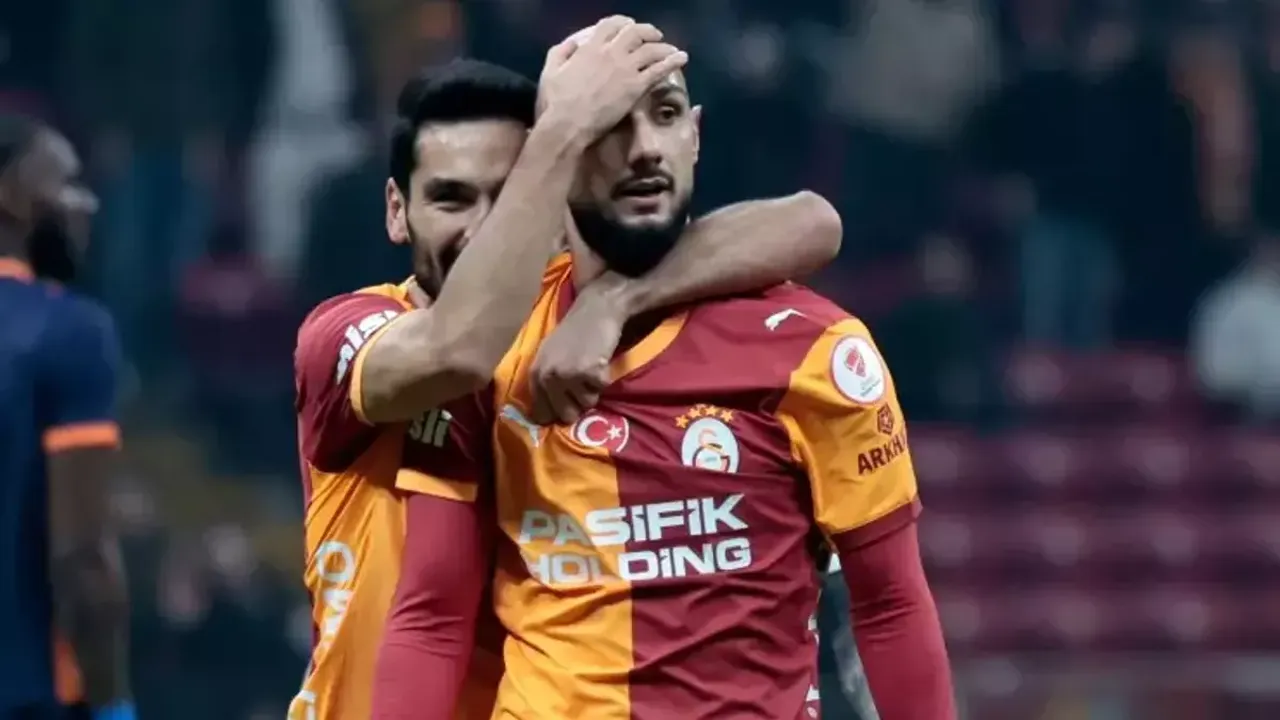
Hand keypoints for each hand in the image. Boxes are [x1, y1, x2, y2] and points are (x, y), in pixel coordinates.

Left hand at [528, 279, 628, 424]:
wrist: (595, 309)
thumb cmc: (573, 332)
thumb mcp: (548, 355)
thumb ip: (545, 381)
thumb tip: (546, 416)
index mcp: (535, 374)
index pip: (541, 414)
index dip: (556, 412)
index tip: (567, 406)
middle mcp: (548, 377)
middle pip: (566, 415)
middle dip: (577, 404)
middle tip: (582, 384)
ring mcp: (569, 375)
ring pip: (587, 404)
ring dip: (592, 389)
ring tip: (590, 367)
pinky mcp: (590, 372)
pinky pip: (601, 389)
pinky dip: (604, 378)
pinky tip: (600, 361)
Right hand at [537, 16, 687, 139]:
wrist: (569, 124)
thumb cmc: (556, 102)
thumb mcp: (550, 71)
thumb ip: (560, 52)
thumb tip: (572, 43)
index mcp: (590, 48)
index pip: (610, 25)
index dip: (621, 23)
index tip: (627, 25)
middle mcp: (611, 53)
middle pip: (635, 33)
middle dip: (647, 31)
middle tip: (654, 36)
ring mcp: (626, 69)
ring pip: (651, 50)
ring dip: (664, 46)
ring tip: (671, 49)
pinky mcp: (637, 87)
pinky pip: (659, 70)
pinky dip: (673, 61)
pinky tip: (682, 58)